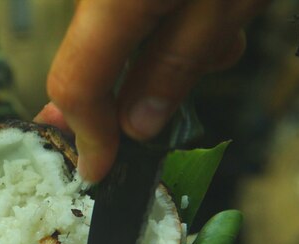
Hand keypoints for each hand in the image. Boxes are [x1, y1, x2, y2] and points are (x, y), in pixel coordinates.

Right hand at [38, 0, 265, 181]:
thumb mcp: (221, 7)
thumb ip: (175, 67)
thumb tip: (137, 125)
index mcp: (113, 3)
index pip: (77, 84)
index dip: (85, 136)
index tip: (97, 172)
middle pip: (90, 65)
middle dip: (130, 98)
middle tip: (149, 128)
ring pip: (119, 41)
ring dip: (164, 56)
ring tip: (220, 39)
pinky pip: (134, 17)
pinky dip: (170, 26)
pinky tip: (214, 14)